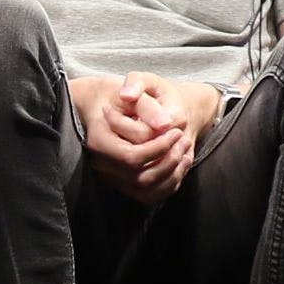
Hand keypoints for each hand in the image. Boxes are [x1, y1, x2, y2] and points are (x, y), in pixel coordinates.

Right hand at [83, 72, 213, 203]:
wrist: (107, 103)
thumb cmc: (122, 94)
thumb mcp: (135, 88)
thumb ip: (147, 105)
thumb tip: (164, 124)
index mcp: (98, 141)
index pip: (132, 157)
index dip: (159, 148)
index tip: (177, 131)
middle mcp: (100, 165)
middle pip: (140, 178)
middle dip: (169, 160)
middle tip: (184, 139)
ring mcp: (111, 177)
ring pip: (146, 191)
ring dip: (172, 174)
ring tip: (185, 151)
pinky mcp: (122, 183)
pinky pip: (148, 195)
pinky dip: (169, 184)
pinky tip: (180, 164)